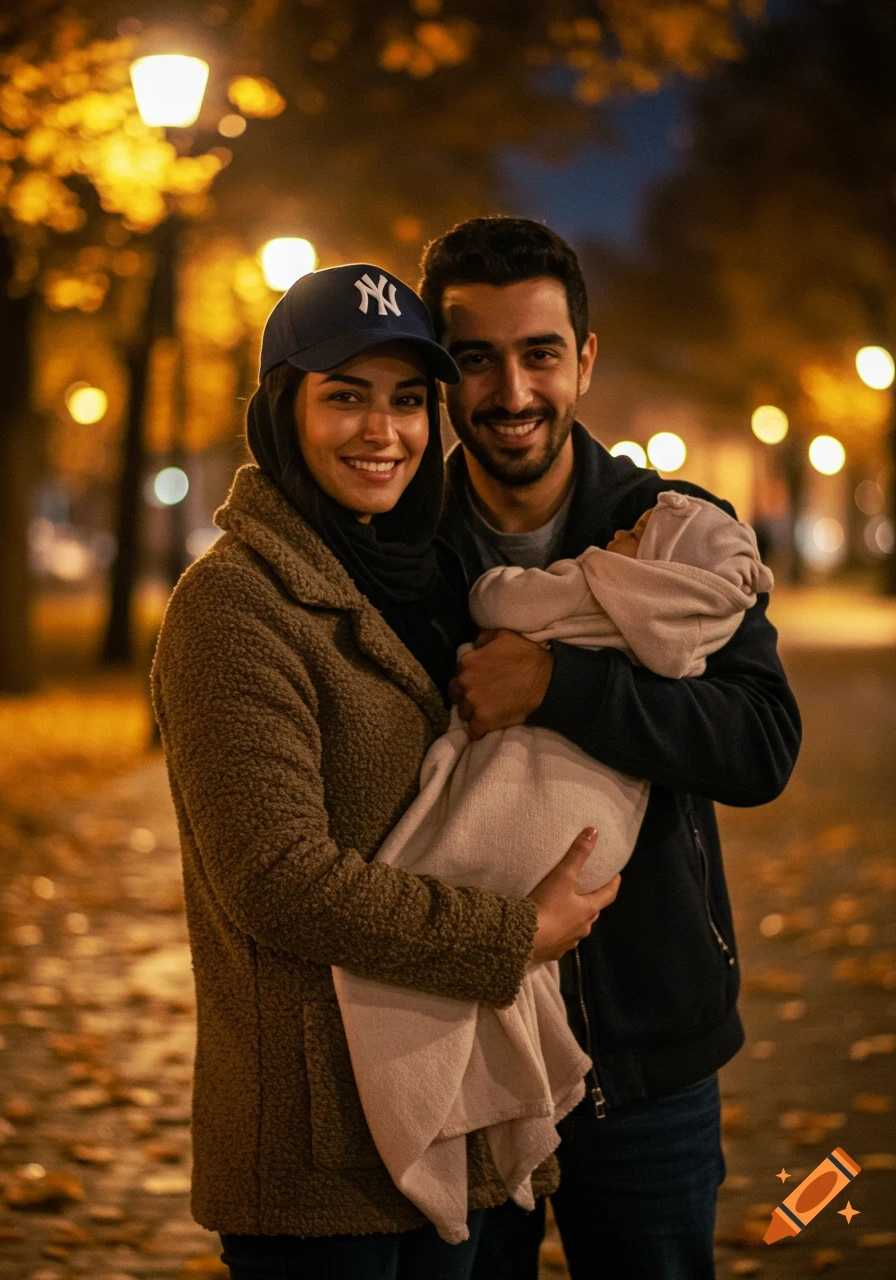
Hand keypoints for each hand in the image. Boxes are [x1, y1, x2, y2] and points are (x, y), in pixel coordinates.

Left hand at [448, 629, 552, 739]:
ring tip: (488, 712)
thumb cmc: (527, 655)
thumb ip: (483, 638)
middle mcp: (465, 682)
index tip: (480, 684)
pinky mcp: (483, 720)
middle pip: (456, 696)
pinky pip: (473, 731)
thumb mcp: (503, 635)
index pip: (458, 675)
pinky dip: (479, 731)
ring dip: (473, 714)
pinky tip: (489, 727)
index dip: (469, 681)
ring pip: (463, 714)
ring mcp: (473, 703)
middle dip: (466, 697)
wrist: (546, 680)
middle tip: (482, 699)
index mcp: (467, 662)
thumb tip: (474, 645)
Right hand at [528, 828, 620, 962]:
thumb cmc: (547, 906)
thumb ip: (577, 854)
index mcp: (588, 910)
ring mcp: (569, 942)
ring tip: (565, 909)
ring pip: (576, 927)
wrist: (523, 940)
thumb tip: (594, 831)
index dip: (613, 884)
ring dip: (574, 919)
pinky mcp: (553, 952)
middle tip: (587, 891)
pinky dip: (558, 932)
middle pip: (592, 913)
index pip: (608, 895)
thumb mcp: (562, 877)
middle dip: (591, 902)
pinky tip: (548, 929)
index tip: (617, 875)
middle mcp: (583, 928)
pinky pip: (560, 940)